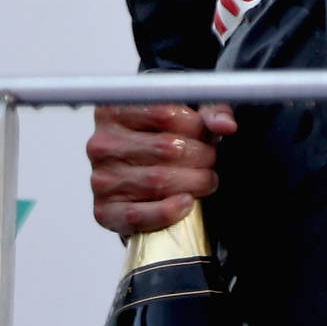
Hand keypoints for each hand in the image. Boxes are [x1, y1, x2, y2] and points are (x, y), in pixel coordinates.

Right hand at [86, 102, 233, 234]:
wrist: (137, 182)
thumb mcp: (185, 116)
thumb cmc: (159, 144)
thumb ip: (208, 112)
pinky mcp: (104, 210)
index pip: (165, 113)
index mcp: (114, 110)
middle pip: (165, 148)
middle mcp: (102, 143)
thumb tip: (225, 125)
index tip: (208, 136)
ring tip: (204, 180)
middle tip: (211, 161)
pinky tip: (186, 202)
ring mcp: (101, 178)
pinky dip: (168, 211)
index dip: (197, 127)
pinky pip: (139, 215)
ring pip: (158, 181)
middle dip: (201, 156)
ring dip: (194, 183)